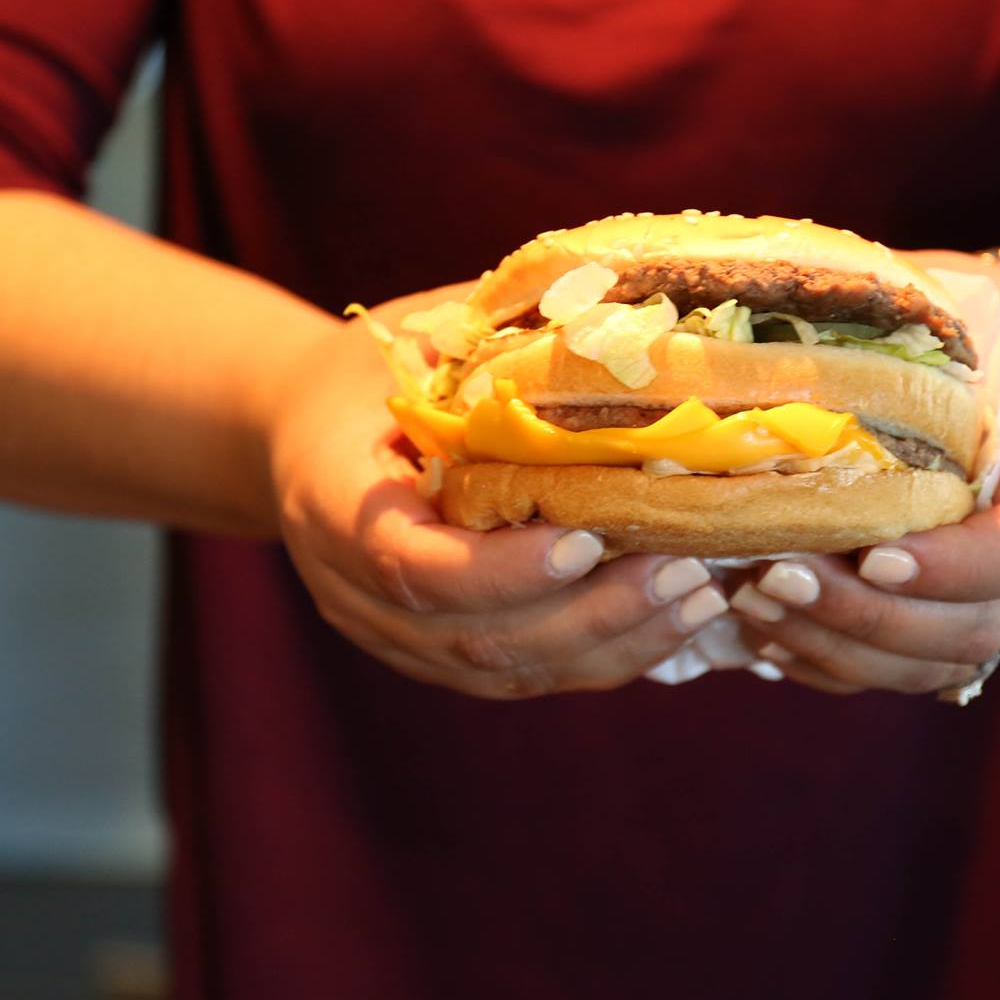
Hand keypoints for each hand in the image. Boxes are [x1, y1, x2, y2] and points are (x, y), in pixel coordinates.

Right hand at [266, 282, 729, 698]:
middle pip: (475, 636)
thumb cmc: (369, 371)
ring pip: (505, 671)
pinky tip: (671, 621)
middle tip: (681, 568)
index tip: (590, 540)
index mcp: (332, 500)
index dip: (504, 569)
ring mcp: (391, 636)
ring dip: (612, 643)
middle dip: (589, 613)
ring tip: (698, 598)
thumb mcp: (415, 336)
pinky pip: (521, 677)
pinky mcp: (433, 657)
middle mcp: (350, 589)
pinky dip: (602, 656)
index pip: (412, 565)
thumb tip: (626, 322)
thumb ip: (496, 343)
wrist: (301, 430)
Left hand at [727, 249, 999, 695]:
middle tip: (775, 578)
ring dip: (840, 649)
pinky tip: (767, 633)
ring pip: (931, 665)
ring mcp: (995, 602)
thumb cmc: (988, 326)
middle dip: (868, 617)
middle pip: (969, 628)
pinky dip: (833, 665)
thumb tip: (785, 286)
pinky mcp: (948, 621)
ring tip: (753, 604)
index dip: (951, 565)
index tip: (874, 552)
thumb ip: (902, 304)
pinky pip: (900, 674)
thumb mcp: (963, 302)